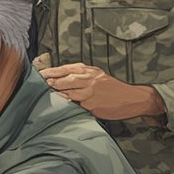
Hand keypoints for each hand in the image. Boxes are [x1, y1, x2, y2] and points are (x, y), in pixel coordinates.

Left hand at [40, 63, 165, 120]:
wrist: (133, 98)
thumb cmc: (113, 89)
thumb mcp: (98, 76)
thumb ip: (82, 76)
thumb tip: (60, 78)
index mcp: (90, 71)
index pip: (67, 68)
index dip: (52, 71)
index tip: (40, 74)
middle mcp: (90, 79)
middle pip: (65, 78)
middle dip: (51, 81)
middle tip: (40, 83)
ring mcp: (91, 92)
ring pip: (68, 91)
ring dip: (56, 92)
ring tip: (46, 93)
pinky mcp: (93, 105)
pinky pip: (76, 104)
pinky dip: (67, 104)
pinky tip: (59, 104)